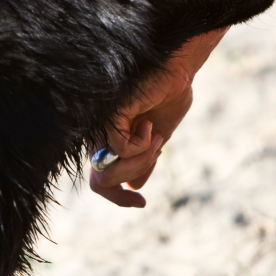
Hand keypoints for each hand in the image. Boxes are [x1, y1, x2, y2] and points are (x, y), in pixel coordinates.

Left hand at [89, 29, 226, 206]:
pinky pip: (118, 149)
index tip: (141, 202)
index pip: (99, 182)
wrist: (178, 73)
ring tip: (156, 138)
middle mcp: (97, 135)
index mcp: (107, 141)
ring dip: (140, 161)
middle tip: (157, 151)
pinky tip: (149, 126)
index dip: (117, 198)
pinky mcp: (107, 114)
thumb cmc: (167, 98)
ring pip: (108, 169)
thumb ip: (143, 162)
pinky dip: (140, 145)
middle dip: (136, 173)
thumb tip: (133, 186)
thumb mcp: (156, 139)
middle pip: (102, 181)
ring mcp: (99, 125)